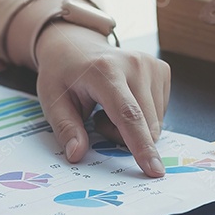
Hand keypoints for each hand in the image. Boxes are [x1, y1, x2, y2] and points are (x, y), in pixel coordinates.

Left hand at [35, 23, 170, 176]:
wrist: (76, 44)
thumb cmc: (63, 74)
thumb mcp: (52, 101)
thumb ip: (65, 128)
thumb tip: (76, 154)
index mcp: (105, 71)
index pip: (128, 114)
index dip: (141, 145)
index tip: (154, 170)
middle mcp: (134, 64)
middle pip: (145, 125)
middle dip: (124, 138)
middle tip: (98, 120)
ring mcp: (152, 65)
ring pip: (155, 123)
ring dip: (133, 128)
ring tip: (109, 108)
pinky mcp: (162, 70)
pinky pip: (160, 113)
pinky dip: (142, 117)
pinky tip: (124, 101)